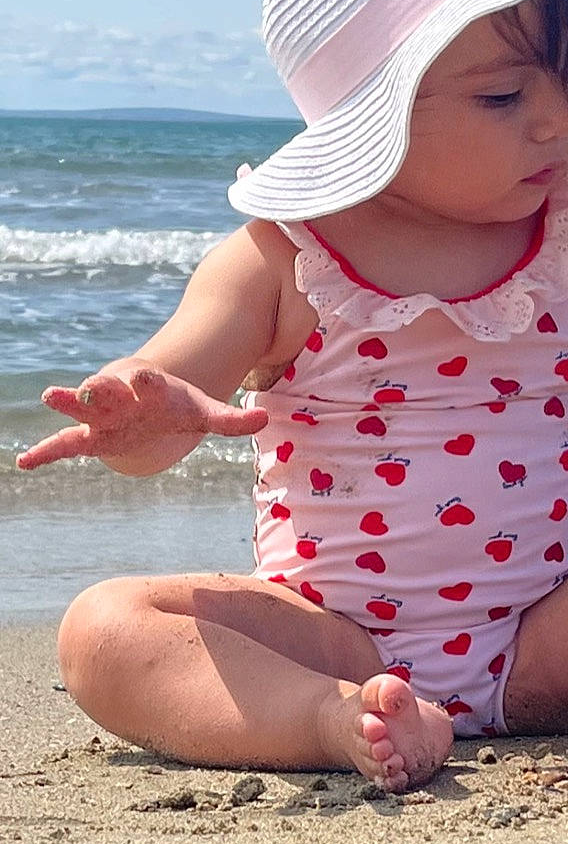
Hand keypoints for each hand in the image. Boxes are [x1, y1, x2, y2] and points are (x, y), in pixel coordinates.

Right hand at [16, 362, 269, 470]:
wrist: (148, 400)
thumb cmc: (176, 406)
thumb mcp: (204, 412)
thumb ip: (231, 419)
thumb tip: (266, 418)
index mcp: (151, 387)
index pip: (150, 383)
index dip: (150, 383)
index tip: (147, 380)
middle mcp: (121, 396)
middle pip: (109, 389)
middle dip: (101, 387)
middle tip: (92, 385)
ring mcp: (102, 415)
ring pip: (82, 408)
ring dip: (67, 402)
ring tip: (49, 396)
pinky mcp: (90, 437)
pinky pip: (64, 444)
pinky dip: (45, 453)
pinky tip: (24, 463)